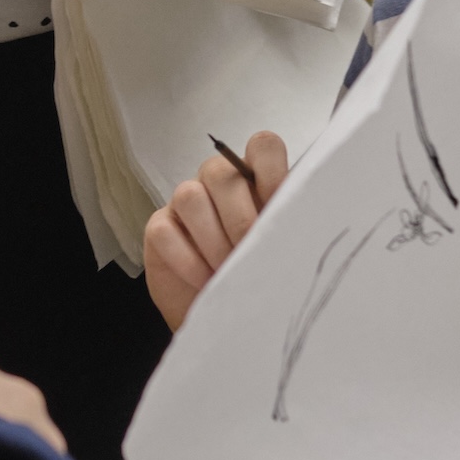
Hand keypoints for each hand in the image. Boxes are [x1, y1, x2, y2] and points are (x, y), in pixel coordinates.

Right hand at [143, 130, 289, 329]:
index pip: (262, 145)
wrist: (228, 313)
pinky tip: (206, 280)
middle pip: (221, 172)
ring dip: (212, 239)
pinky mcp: (158, 227)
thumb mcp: (280, 246)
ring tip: (228, 270)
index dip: (271, 171)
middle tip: (251, 251)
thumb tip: (300, 222)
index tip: (279, 208)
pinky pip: (164, 230)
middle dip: (239, 218)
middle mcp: (217, 180)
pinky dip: (187, 259)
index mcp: (254, 176)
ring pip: (189, 196)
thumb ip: (287, 224)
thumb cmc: (259, 271)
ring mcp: (184, 201)